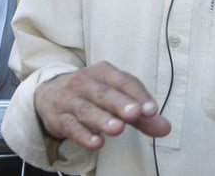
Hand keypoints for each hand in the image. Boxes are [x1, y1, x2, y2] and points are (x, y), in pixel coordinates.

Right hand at [34, 61, 170, 149]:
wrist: (49, 93)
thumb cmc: (91, 95)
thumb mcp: (115, 98)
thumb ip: (141, 115)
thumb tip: (165, 128)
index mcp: (104, 72)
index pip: (124, 81)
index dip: (138, 95)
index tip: (152, 110)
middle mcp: (85, 82)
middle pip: (104, 93)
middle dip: (120, 103)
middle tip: (135, 113)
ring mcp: (70, 99)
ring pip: (87, 109)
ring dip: (102, 119)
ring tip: (118, 129)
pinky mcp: (59, 117)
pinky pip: (71, 126)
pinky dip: (83, 135)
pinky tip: (96, 143)